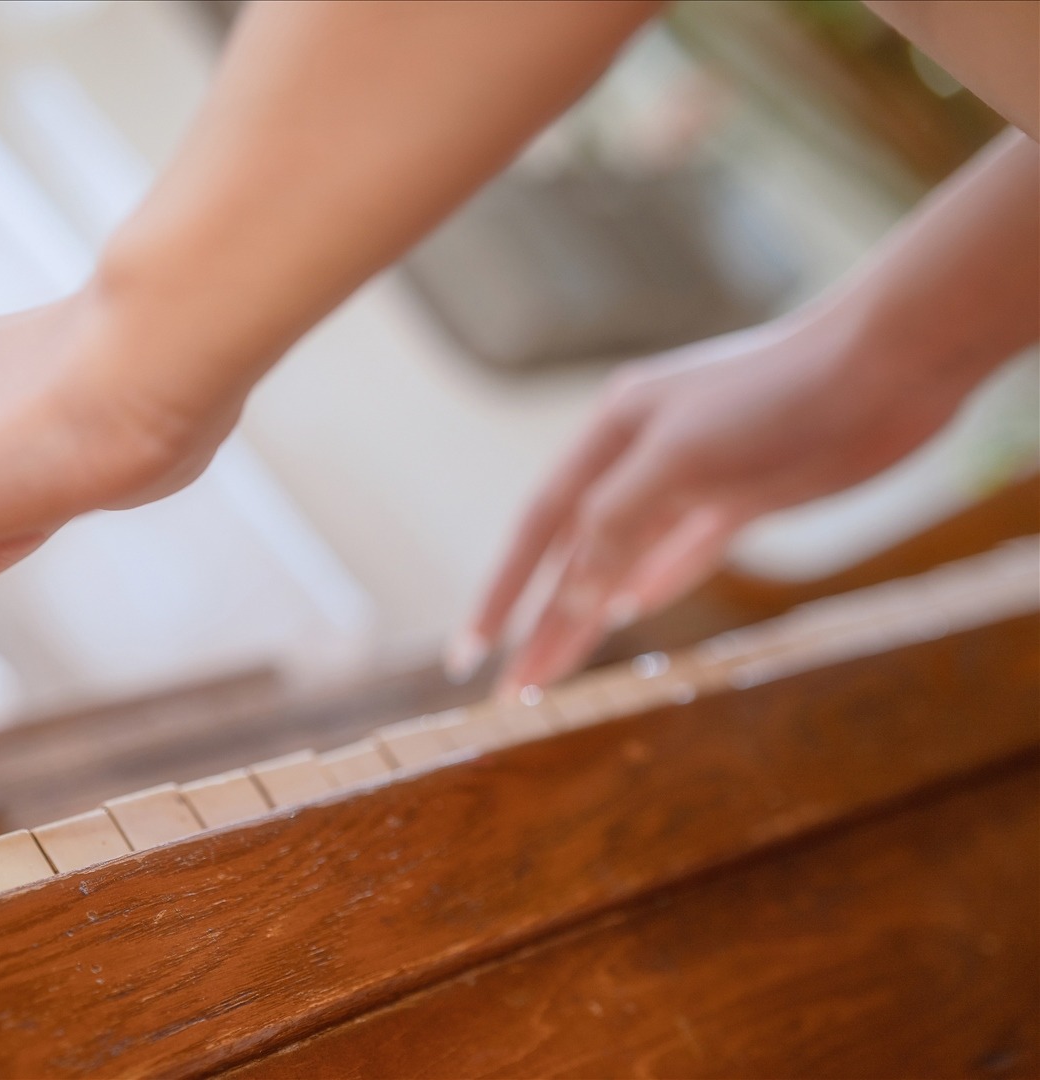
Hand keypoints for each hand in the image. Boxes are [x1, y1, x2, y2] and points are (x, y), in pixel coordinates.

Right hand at [455, 311, 984, 696]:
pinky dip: (655, 583)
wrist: (890, 362)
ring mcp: (695, 479)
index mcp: (611, 432)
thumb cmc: (779, 392)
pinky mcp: (745, 496)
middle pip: (576, 554)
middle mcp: (642, 456)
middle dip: (540, 622)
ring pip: (624, 561)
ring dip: (589, 616)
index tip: (472, 654)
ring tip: (555, 669)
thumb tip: (570, 594)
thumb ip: (619, 520)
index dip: (502, 592)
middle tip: (513, 691)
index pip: (539, 526)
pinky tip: (632, 612)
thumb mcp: (682, 453)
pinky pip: (684, 550)